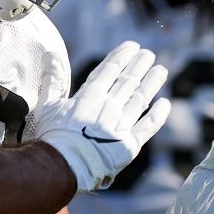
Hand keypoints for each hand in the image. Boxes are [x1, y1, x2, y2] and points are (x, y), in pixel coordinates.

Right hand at [36, 41, 170, 191]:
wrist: (63, 167)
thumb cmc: (52, 138)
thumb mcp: (47, 105)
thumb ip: (52, 79)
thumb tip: (50, 53)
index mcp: (89, 97)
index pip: (109, 70)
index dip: (122, 57)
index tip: (133, 46)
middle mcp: (109, 107)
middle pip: (128, 81)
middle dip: (140, 66)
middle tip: (149, 54)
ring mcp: (121, 125)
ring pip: (141, 99)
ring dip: (152, 83)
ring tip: (161, 69)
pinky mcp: (130, 144)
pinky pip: (148, 126)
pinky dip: (158, 115)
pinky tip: (165, 103)